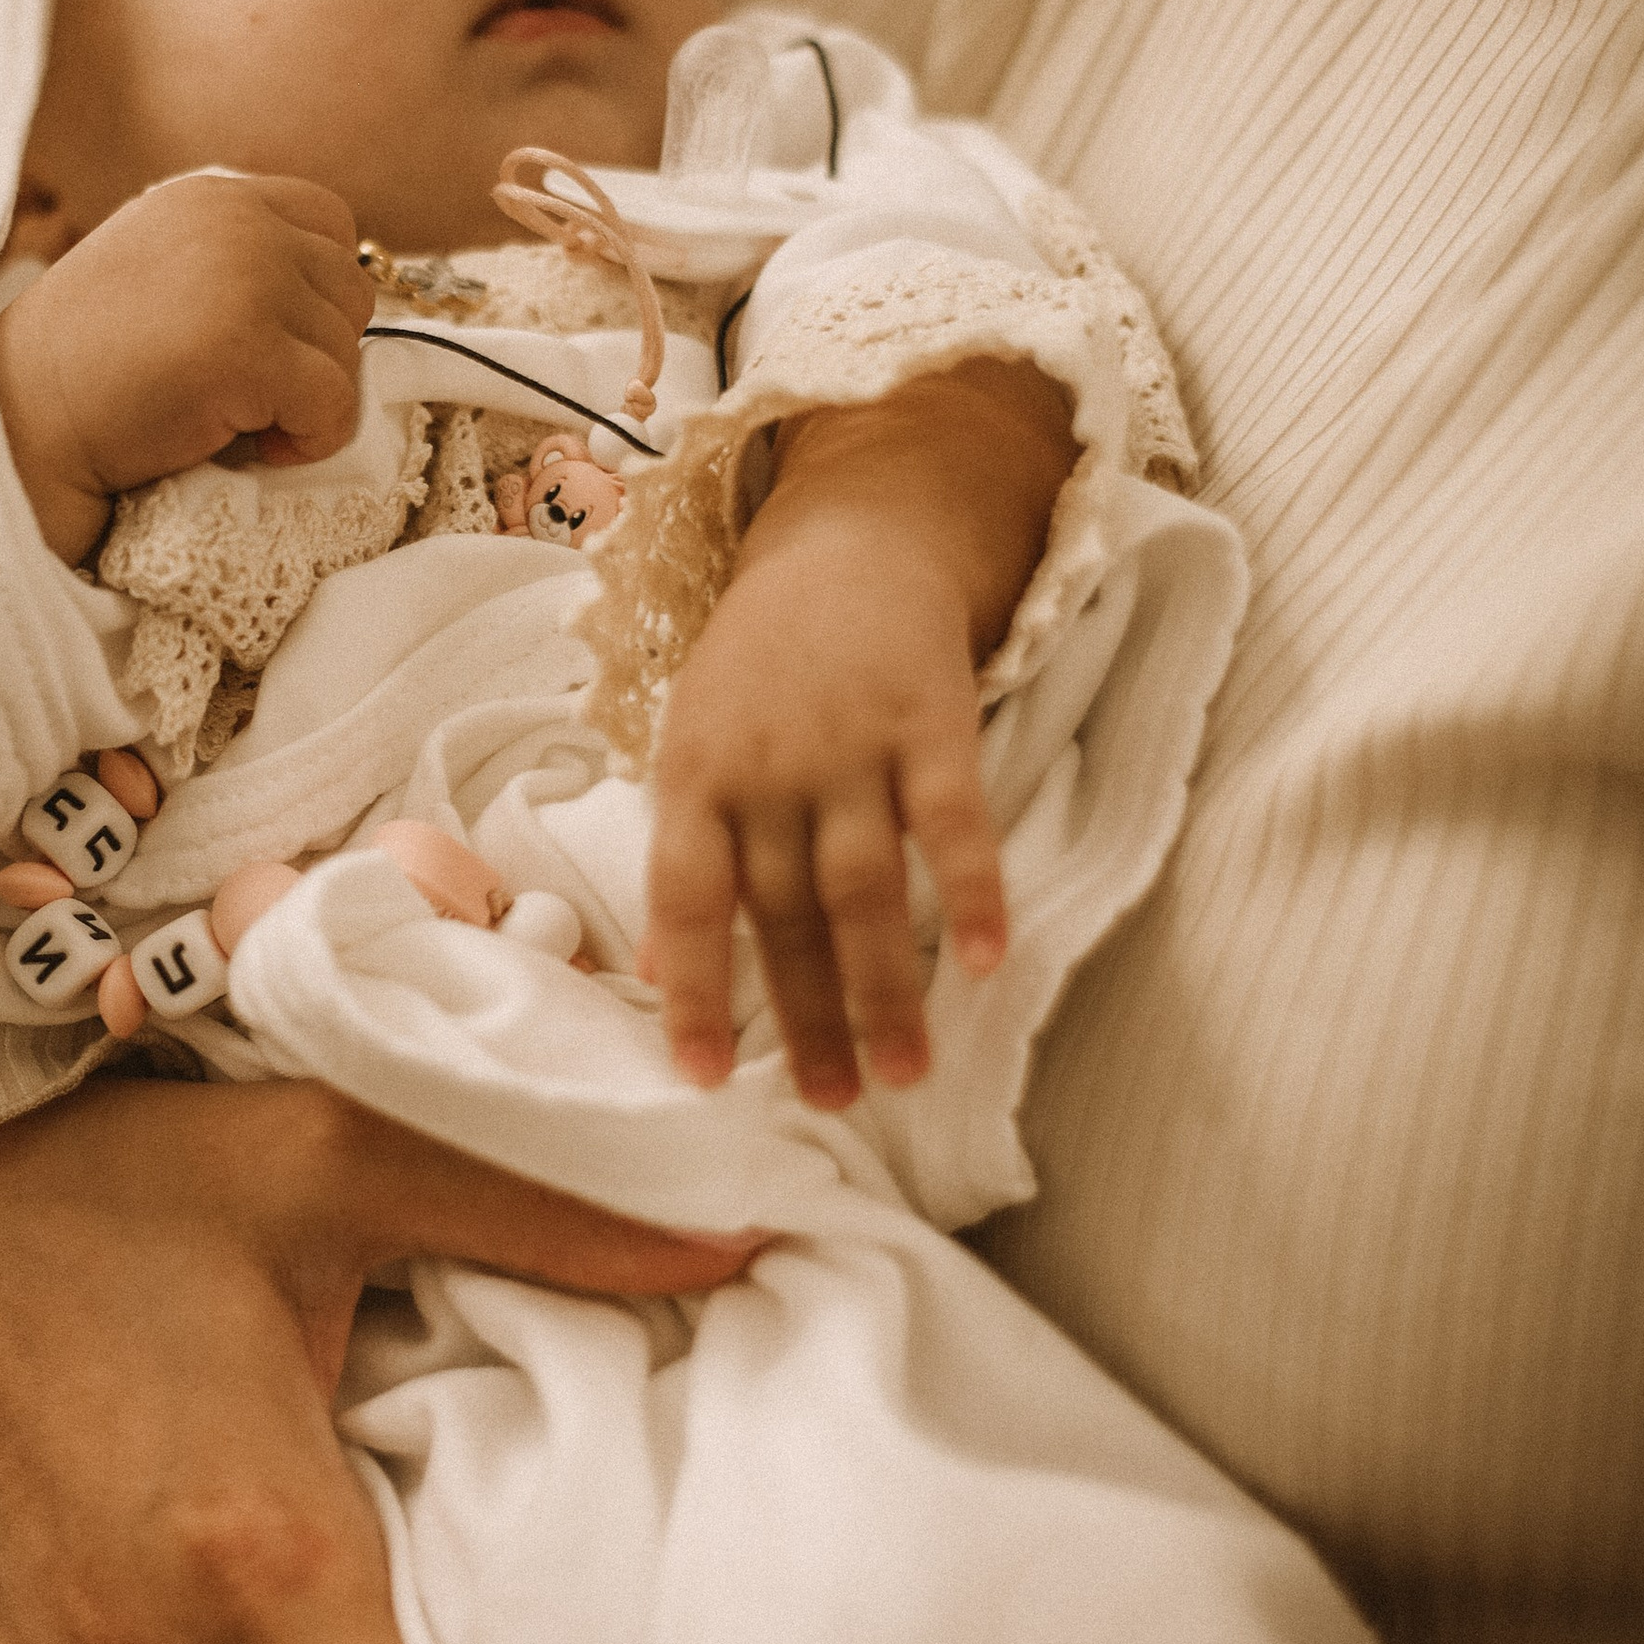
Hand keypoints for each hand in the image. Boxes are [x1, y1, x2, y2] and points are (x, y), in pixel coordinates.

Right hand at [0, 175, 375, 562]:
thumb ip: (239, 258)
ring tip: (233, 418)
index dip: (316, 293)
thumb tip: (348, 296)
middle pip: (350, 287)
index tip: (266, 344)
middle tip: (247, 392)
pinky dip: (307, 441)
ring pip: (348, 349)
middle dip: (315, 350)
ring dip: (306, 400)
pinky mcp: (250, 348)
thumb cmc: (88, 369)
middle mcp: (235, 219)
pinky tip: (245, 447)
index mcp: (213, 194)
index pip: (331, 221)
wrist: (20, 424)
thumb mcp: (164, 269)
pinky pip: (335, 403)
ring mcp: (246, 278)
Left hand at [646, 360, 1073, 1107]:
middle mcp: (768, 764)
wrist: (850, 542)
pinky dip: (974, 889)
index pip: (683, 897)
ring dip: (884, 987)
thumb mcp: (698, 742)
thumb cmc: (762, 667)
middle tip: (831, 1100)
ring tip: (903, 1073)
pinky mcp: (932, 720)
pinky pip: (956, 819)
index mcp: (694, 772)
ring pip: (865, 887)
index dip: (691, 989)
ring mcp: (852, 742)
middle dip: (806, 1015)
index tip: (702, 1077)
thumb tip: (652, 969)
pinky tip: (990, 962)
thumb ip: (689, 850)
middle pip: (784, 911)